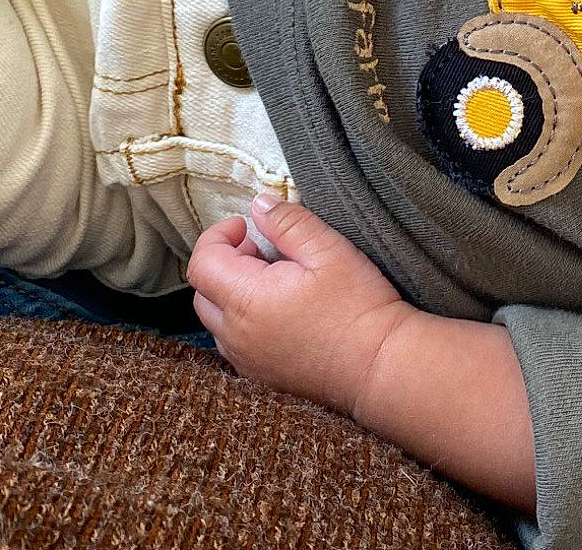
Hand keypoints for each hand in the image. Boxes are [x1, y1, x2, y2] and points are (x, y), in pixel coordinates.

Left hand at [188, 195, 411, 412]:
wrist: (379, 365)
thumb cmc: (358, 307)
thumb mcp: (329, 250)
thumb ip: (288, 223)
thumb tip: (259, 205)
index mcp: (247, 299)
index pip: (202, 263)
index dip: (218, 236)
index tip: (245, 226)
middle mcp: (236, 334)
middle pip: (203, 292)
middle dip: (223, 262)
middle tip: (261, 250)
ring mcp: (246, 359)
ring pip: (217, 319)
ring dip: (231, 293)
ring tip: (273, 280)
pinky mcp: (261, 375)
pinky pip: (234, 343)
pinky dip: (243, 320)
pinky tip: (279, 311)